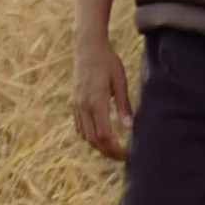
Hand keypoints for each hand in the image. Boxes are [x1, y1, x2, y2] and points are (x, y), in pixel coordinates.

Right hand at [72, 37, 133, 159]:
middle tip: (121, 156)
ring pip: (85, 135)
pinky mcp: (75, 102)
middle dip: (107, 151)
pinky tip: (100, 136)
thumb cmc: (108, 62)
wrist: (87, 47)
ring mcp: (77, 104)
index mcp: (96, 101)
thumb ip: (123, 105)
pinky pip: (80, 126)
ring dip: (98, 146)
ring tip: (113, 149)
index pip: (104, 134)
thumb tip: (129, 126)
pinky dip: (89, 136)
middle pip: (93, 139)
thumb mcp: (120, 81)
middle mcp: (83, 106)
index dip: (115, 148)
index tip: (126, 154)